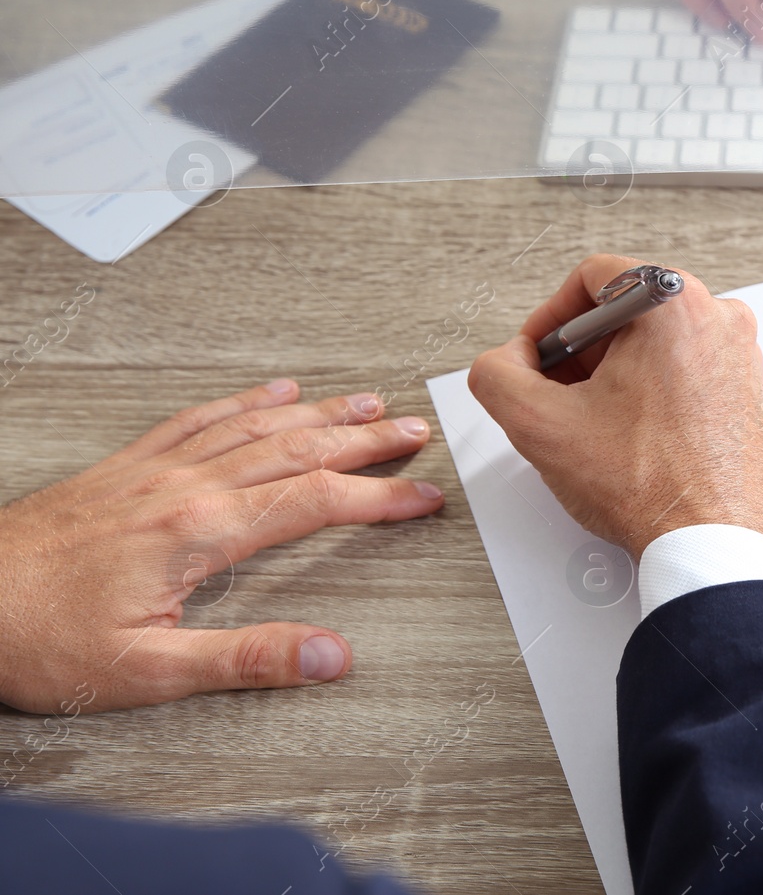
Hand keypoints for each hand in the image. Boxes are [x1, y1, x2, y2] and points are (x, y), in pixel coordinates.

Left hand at [0, 381, 443, 714]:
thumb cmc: (38, 637)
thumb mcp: (148, 672)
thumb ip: (246, 659)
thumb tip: (328, 656)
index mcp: (199, 531)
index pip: (314, 502)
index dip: (378, 498)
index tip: (422, 498)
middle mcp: (183, 487)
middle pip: (298, 450)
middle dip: (366, 442)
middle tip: (415, 432)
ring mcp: (155, 470)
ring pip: (258, 426)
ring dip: (322, 414)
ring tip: (368, 404)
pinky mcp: (127, 468)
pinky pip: (201, 418)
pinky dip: (246, 401)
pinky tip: (273, 392)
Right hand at [468, 255, 762, 560]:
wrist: (717, 545)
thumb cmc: (654, 489)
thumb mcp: (539, 425)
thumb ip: (497, 376)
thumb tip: (502, 363)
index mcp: (675, 304)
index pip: (594, 276)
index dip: (550, 317)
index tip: (537, 354)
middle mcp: (719, 319)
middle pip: (627, 310)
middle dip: (582, 351)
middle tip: (560, 394)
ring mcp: (740, 357)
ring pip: (657, 344)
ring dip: (615, 375)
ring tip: (596, 424)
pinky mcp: (749, 393)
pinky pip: (687, 373)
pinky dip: (652, 395)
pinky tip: (632, 438)